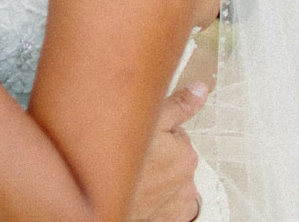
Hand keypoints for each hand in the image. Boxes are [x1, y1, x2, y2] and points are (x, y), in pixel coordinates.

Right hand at [129, 84, 206, 221]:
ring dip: (159, 177)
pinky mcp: (167, 220)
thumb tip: (201, 90)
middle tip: (136, 154)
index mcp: (186, 155)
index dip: (156, 132)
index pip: (176, 134)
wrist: (97, 196)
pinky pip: (169, 204)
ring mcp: (177, 204)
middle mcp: (187, 182)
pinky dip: (159, 198)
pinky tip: (143, 189)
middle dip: (159, 155)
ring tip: (136, 173)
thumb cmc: (118, 155)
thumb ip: (180, 105)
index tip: (141, 135)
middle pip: (174, 158)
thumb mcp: (150, 118)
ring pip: (171, 181)